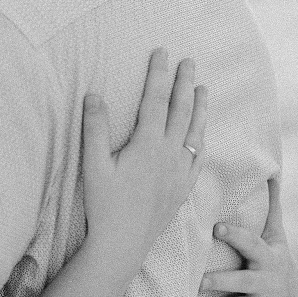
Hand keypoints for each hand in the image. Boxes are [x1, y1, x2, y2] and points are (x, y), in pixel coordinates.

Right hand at [83, 49, 207, 276]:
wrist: (122, 243)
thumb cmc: (104, 204)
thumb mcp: (94, 165)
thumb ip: (94, 128)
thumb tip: (93, 94)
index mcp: (148, 145)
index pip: (155, 100)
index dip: (158, 74)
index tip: (162, 52)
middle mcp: (170, 154)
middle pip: (181, 110)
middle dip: (184, 83)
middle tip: (189, 61)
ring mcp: (180, 171)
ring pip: (196, 131)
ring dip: (200, 107)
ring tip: (203, 88)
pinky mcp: (183, 187)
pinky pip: (199, 156)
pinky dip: (202, 138)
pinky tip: (202, 132)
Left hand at [194, 179, 297, 296]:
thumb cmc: (275, 260)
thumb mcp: (276, 236)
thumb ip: (270, 208)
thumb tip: (271, 173)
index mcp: (267, 257)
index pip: (252, 244)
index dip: (236, 237)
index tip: (216, 228)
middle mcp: (266, 284)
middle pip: (244, 283)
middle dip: (222, 282)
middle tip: (198, 282)